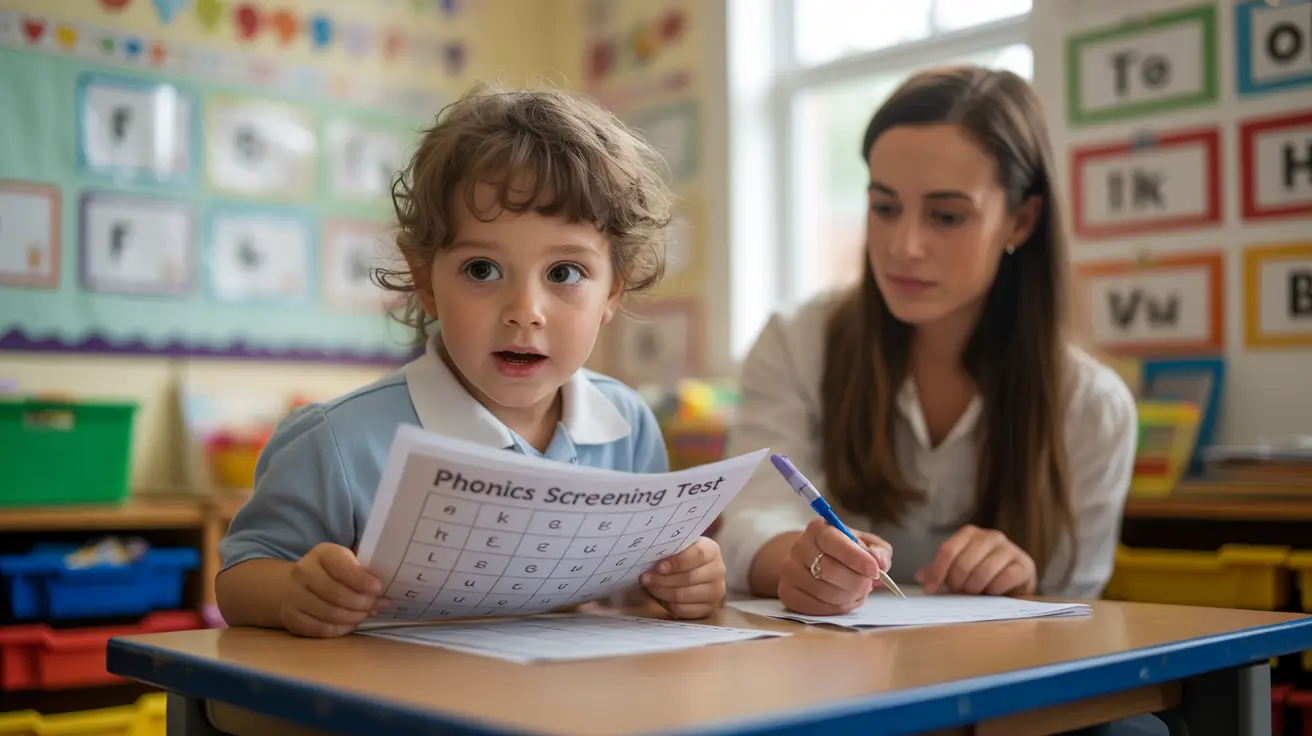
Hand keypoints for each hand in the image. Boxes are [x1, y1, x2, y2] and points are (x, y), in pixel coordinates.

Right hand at [280, 543, 387, 636]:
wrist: (292, 585)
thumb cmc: (328, 571)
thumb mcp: (344, 560)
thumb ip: (361, 570)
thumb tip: (379, 590)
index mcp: (321, 554)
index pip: (341, 567)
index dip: (362, 580)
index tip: (378, 588)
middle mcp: (303, 573)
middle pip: (337, 594)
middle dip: (363, 602)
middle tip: (378, 604)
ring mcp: (294, 597)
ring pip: (331, 614)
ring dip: (355, 617)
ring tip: (368, 613)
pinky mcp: (292, 618)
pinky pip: (322, 629)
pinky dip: (342, 629)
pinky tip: (352, 623)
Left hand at [641, 537, 725, 618]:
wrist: (693, 570)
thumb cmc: (682, 556)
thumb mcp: (679, 546)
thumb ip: (670, 548)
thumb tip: (651, 554)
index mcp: (712, 550)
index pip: (698, 555)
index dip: (677, 562)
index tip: (658, 567)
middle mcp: (718, 571)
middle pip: (689, 578)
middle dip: (663, 579)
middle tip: (645, 578)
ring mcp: (716, 592)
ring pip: (685, 595)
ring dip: (662, 592)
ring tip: (649, 586)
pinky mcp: (709, 609)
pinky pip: (684, 610)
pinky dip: (668, 604)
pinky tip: (661, 597)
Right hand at [778, 518, 891, 615]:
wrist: (813, 561)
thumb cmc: (845, 552)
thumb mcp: (865, 544)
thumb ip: (878, 551)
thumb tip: (881, 563)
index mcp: (819, 529)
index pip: (834, 542)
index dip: (856, 558)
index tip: (875, 570)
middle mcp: (799, 547)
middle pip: (829, 570)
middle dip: (855, 582)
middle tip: (868, 585)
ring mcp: (789, 571)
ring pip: (823, 592)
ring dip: (848, 597)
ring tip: (857, 592)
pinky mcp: (786, 592)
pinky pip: (814, 607)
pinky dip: (835, 609)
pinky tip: (843, 601)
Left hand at [915, 525, 1036, 595]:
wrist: (1017, 582)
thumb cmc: (983, 575)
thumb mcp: (959, 570)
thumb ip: (940, 571)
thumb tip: (920, 576)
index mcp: (970, 533)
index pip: (947, 550)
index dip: (937, 572)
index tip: (930, 590)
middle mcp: (990, 536)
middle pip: (963, 563)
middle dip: (957, 583)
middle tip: (959, 592)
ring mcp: (1009, 549)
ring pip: (983, 572)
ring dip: (975, 588)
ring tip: (975, 593)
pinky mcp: (1024, 564)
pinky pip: (1004, 579)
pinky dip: (994, 590)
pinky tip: (993, 593)